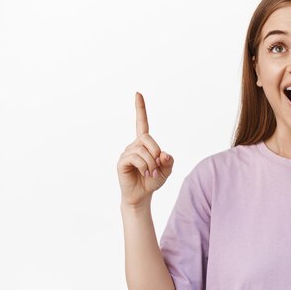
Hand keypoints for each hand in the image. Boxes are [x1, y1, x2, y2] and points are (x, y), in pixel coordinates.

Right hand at [117, 92, 173, 206]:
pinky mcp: (122, 162)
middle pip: (147, 138)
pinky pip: (135, 158)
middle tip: (157, 166)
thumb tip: (163, 154)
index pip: (141, 123)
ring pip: (142, 150)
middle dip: (156, 152)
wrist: (141, 196)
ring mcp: (126, 153)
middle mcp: (134, 145)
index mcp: (144, 144)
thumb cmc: (153, 181)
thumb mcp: (166, 170)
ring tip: (151, 174)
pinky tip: (145, 174)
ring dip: (151, 163)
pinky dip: (145, 166)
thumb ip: (169, 161)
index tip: (137, 93)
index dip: (140, 108)